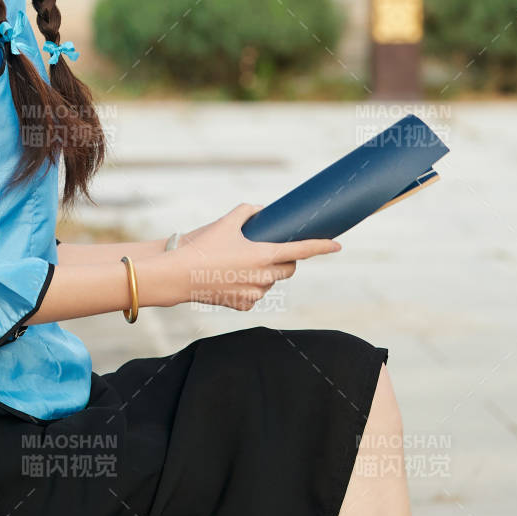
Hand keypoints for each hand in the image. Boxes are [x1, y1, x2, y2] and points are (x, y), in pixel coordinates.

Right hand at [172, 203, 340, 310]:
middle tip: (270, 250)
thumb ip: (248, 212)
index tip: (337, 245)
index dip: (322, 247)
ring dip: (266, 273)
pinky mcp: (244, 306)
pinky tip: (233, 279)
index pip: (302, 251)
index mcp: (264, 255)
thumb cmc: (202, 246)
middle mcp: (264, 277)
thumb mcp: (226, 222)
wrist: (179, 275)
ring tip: (240, 264)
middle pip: (289, 268)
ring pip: (272, 282)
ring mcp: (255, 294)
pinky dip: (251, 286)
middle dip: (286, 259)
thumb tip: (261, 210)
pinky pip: (257, 294)